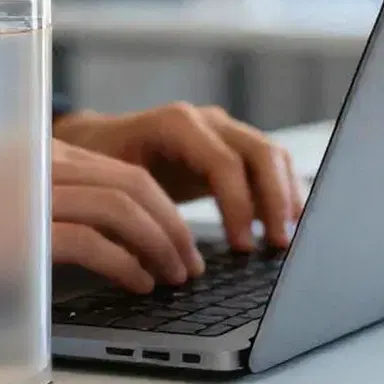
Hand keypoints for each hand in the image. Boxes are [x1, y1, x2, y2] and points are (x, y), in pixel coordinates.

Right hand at [0, 136, 217, 296]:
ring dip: (159, 246)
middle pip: (129, 184)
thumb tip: (82, 228)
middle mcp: (28, 161)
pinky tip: (137, 283)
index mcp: (25, 148)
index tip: (177, 239)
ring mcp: (19, 193)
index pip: (116, 168)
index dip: (160, 205)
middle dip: (173, 227)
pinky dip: (125, 264)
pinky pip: (88, 242)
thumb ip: (22, 196)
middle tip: (189, 264)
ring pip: (118, 208)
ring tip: (174, 277)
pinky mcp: (6, 231)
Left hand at [55, 103, 305, 252]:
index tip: (242, 247)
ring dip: (285, 196)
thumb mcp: (110, 187)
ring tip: (286, 239)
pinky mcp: (229, 147)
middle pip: (259, 152)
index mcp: (174, 124)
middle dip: (275, 199)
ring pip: (271, 155)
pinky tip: (283, 224)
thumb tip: (160, 263)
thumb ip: (136, 217)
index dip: (238, 205)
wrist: (97, 142)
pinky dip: (281, 191)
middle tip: (280, 245)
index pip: (223, 162)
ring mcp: (221, 130)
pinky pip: (267, 164)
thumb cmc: (100, 165)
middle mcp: (204, 121)